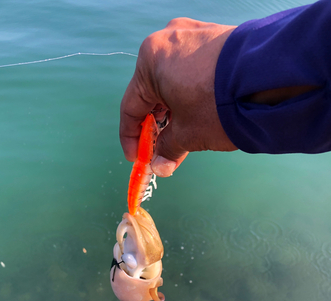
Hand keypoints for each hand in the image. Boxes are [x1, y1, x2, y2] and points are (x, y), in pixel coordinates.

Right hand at [120, 18, 237, 176]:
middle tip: (160, 150)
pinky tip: (198, 115)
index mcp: (151, 60)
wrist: (268, 79)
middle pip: (153, 92)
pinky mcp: (216, 37)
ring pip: (173, 81)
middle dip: (156, 126)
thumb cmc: (218, 105)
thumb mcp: (187, 134)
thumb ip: (168, 149)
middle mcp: (168, 39)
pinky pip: (192, 71)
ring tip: (181, 137)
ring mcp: (194, 34)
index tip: (137, 158)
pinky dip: (190, 94)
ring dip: (173, 111)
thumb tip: (160, 166)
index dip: (131, 138)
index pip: (131, 106)